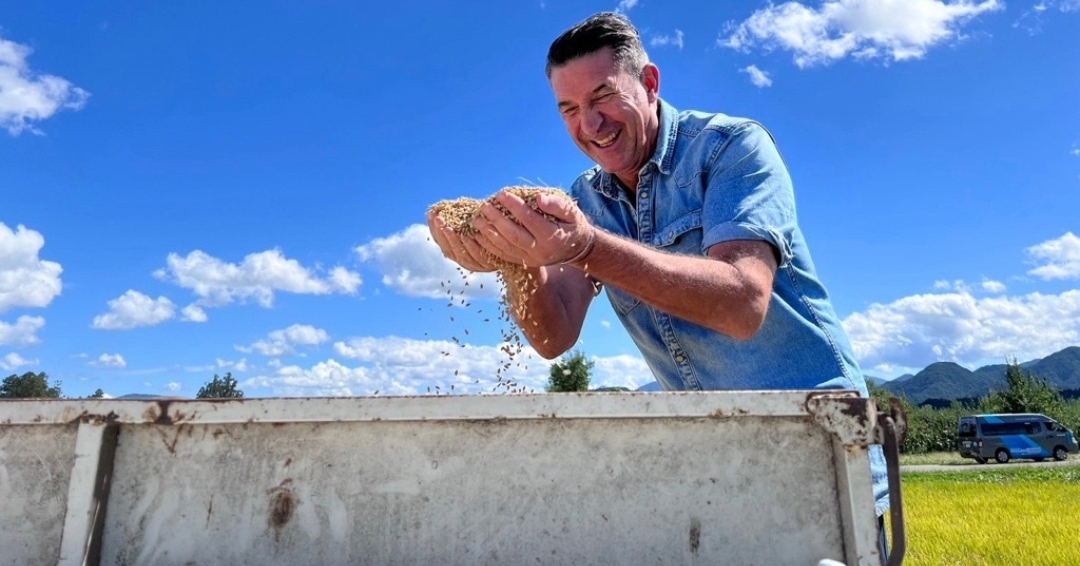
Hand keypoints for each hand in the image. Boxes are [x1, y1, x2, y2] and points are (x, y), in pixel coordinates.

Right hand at [426, 210, 499, 272]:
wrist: (517, 241)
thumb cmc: (494, 225)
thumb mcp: (475, 220)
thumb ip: (461, 217)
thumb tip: (440, 206)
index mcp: (458, 249)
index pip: (441, 240)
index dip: (434, 228)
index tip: (431, 213)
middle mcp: (464, 259)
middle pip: (448, 249)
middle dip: (440, 233)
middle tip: (438, 218)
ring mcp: (476, 264)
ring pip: (459, 254)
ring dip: (452, 239)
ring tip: (446, 226)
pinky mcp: (488, 266)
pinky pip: (476, 257)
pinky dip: (469, 246)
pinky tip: (465, 235)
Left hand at [472, 189, 595, 266]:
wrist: (576, 249)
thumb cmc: (572, 225)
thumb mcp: (572, 212)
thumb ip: (557, 205)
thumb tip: (539, 197)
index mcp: (552, 236)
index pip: (529, 219)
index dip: (514, 206)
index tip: (501, 193)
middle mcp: (540, 251)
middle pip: (513, 235)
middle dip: (496, 220)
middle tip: (484, 206)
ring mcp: (531, 259)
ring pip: (505, 247)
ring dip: (489, 233)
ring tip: (477, 219)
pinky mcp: (523, 263)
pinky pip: (503, 255)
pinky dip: (489, 245)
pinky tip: (479, 235)